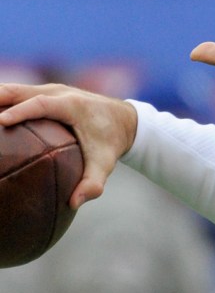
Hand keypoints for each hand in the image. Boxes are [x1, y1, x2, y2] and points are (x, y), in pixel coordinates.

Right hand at [0, 83, 137, 208]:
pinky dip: (0, 103)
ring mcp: (50, 89)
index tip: (0, 121)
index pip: (41, 103)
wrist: (124, 120)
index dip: (20, 110)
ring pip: (13, 89)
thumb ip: (93, 183)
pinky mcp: (44, 93)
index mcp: (72, 104)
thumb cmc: (112, 142)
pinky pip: (16, 95)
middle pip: (19, 90)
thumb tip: (75, 203)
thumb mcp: (106, 163)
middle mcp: (59, 91)